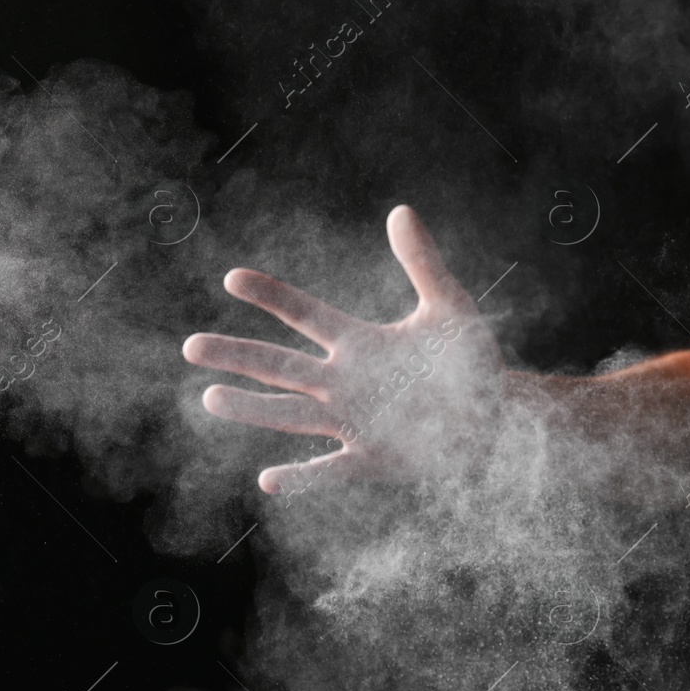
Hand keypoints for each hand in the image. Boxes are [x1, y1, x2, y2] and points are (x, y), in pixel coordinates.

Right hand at [183, 205, 503, 495]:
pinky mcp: (373, 460)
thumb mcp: (451, 309)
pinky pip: (331, 470)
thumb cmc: (471, 365)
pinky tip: (269, 480)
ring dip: (253, 408)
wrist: (498, 418)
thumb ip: (424, 264)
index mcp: (360, 344)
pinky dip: (304, 477)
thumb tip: (401, 210)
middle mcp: (347, 383)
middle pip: (281, 367)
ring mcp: (355, 423)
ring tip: (210, 397)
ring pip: (292, 414)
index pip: (306, 315)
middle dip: (238, 355)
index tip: (232, 278)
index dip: (272, 296)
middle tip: (191, 346)